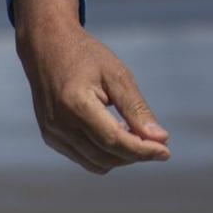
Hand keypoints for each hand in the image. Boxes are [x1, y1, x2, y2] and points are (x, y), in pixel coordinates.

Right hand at [14, 0, 168, 173]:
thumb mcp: (117, 75)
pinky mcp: (51, 138)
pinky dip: (105, 154)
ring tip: (134, 133)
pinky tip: (115, 133)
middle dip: (135, 154)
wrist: (46, 49)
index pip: (113, 140)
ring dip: (121, 156)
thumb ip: (136, 108)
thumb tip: (160, 139)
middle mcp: (59, 124)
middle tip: (156, 141)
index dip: (141, 150)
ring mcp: (52, 134)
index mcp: (75, 104)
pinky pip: (84, 158)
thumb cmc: (85, 57)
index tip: (166, 151)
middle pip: (106, 156)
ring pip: (96, 163)